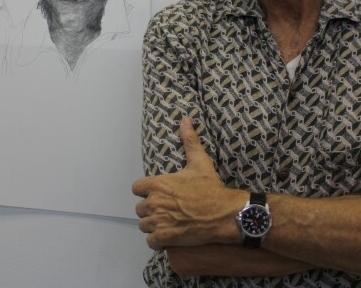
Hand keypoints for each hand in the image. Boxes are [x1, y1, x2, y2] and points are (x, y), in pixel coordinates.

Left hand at [132, 117, 246, 248]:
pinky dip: (158, 241)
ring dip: (153, 226)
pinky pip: (151, 242)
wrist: (224, 213)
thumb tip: (185, 119)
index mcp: (157, 184)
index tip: (159, 195)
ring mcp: (158, 221)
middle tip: (167, 210)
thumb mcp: (199, 162)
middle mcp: (154, 203)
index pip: (136, 189)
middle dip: (151, 210)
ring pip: (144, 225)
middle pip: (140, 209)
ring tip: (168, 223)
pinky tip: (168, 236)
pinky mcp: (165, 238)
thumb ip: (189, 140)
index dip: (146, 192)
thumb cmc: (210, 188)